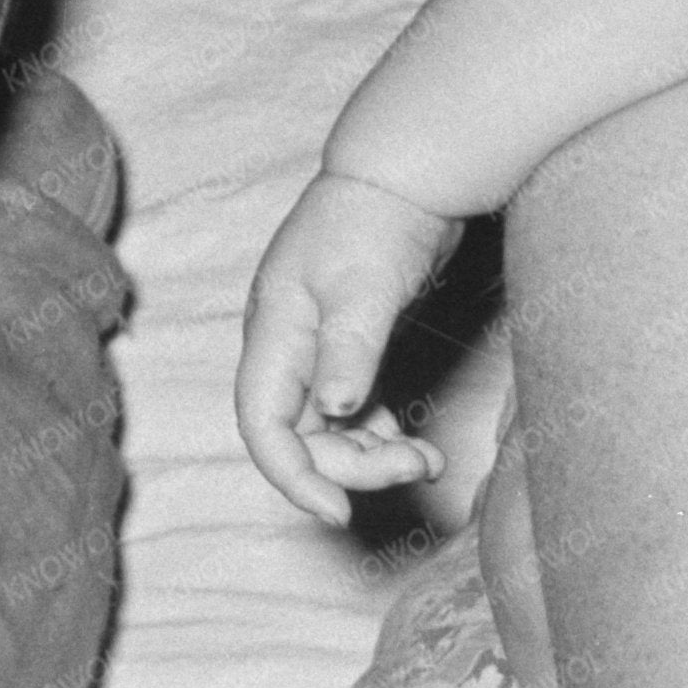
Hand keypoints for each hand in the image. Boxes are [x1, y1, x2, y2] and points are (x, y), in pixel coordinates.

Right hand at [234, 170, 462, 523]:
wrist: (407, 174)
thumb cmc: (379, 220)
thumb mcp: (365, 285)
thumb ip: (348, 349)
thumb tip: (332, 410)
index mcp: (275, 332)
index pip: (261, 423)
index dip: (291, 476)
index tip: (339, 512)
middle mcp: (286, 346)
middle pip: (298, 436)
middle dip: (352, 467)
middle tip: (415, 466)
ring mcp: (314, 347)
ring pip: (326, 430)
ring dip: (370, 457)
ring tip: (426, 460)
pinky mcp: (346, 345)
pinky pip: (349, 412)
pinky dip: (378, 435)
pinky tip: (411, 440)